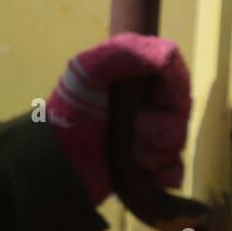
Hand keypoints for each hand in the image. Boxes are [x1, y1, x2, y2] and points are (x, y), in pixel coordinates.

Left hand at [45, 32, 210, 230]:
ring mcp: (141, 133)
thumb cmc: (67, 112)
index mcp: (129, 75)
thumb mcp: (88, 72)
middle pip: (178, 110)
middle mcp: (139, 101)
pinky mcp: (141, 164)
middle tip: (140, 133)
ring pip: (176, 140)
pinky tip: (154, 176)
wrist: (53, 163)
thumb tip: (168, 55)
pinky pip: (172, 169)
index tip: (160, 103)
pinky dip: (167, 174)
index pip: (173, 75)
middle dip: (165, 127)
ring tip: (136, 157)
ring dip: (161, 152)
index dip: (174, 91)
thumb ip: (125, 54)